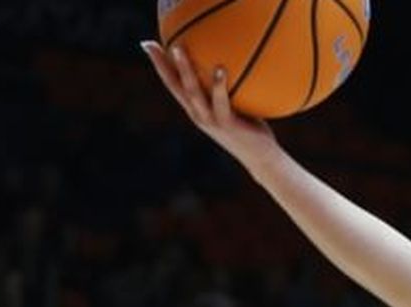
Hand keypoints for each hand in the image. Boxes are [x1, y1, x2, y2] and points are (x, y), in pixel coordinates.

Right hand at [140, 41, 281, 172]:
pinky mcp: (227, 124)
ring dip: (184, 70)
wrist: (262, 160)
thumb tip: (234, 63)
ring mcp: (211, 120)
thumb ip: (231, 90)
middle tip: (150, 44)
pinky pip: (221, 102)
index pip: (173, 84)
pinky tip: (220, 68)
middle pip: (175, 86)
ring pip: (192, 92)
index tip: (148, 45)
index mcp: (196, 109)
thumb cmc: (252, 131)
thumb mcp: (238, 107)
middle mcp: (198, 115)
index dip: (160, 66)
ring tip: (178, 49)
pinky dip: (219, 85)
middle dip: (161, 65)